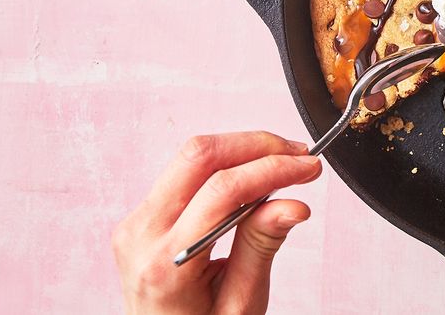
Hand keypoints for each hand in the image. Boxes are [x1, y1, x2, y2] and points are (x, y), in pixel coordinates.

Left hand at [113, 131, 321, 313]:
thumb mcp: (239, 303)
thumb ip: (261, 247)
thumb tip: (292, 205)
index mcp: (166, 261)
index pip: (223, 190)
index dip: (273, 169)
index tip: (308, 167)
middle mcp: (142, 234)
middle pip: (199, 156)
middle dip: (256, 145)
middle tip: (297, 155)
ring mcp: (137, 222)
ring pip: (191, 157)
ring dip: (241, 150)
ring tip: (281, 164)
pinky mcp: (143, 216)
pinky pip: (185, 173)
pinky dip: (225, 165)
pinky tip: (253, 177)